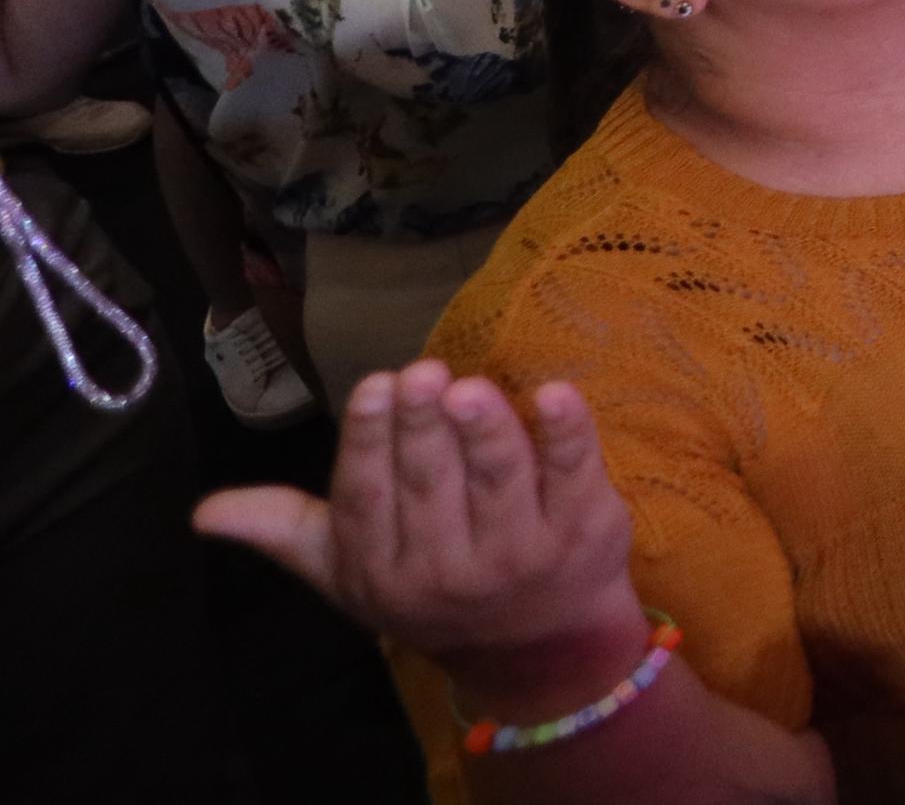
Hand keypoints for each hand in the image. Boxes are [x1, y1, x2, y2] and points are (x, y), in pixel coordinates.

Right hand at [196, 364, 645, 692]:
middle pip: (429, 486)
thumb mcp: (350, 571)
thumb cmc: (429, 587)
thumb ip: (286, 531)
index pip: (367, 500)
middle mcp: (447, 568)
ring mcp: (520, 554)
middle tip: (421, 372)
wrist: (535, 647)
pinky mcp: (584, 533)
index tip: (373, 384)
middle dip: (422, 429)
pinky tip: (556, 394)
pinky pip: (575, 478)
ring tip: (469, 387)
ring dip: (484, 432)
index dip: (368, 443)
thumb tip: (205, 513)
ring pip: (498, 482)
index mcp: (382, 568)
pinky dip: (568, 437)